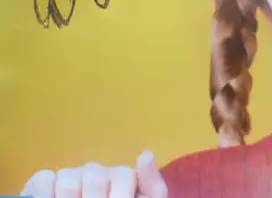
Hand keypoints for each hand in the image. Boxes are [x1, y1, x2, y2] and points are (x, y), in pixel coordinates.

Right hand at [21, 151, 167, 197]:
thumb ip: (152, 186)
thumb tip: (146, 154)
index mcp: (122, 179)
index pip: (124, 175)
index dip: (120, 196)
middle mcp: (97, 173)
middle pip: (95, 177)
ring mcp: (71, 176)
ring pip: (69, 179)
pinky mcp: (44, 182)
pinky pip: (44, 179)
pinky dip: (45, 194)